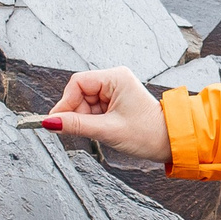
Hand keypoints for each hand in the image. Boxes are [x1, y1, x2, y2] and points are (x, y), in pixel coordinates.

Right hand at [46, 67, 172, 162]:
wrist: (170, 142)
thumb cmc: (148, 133)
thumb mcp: (108, 130)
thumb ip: (76, 125)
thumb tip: (50, 123)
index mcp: (116, 78)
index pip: (78, 83)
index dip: (65, 102)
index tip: (56, 121)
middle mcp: (114, 80)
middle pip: (79, 93)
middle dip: (76, 113)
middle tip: (78, 131)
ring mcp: (115, 91)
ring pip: (84, 103)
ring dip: (84, 119)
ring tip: (99, 132)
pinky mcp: (115, 102)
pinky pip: (93, 109)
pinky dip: (91, 121)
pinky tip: (101, 130)